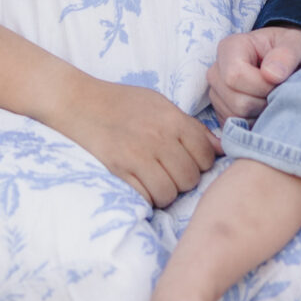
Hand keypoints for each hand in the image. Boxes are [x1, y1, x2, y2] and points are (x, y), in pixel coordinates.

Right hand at [51, 74, 218, 207]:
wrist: (79, 102)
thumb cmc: (122, 102)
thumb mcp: (160, 104)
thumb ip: (191, 127)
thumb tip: (221, 148)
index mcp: (173, 120)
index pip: (206, 156)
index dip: (201, 164)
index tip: (188, 162)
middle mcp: (160, 139)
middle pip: (190, 178)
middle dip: (183, 180)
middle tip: (169, 172)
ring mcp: (138, 156)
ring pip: (170, 193)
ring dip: (165, 192)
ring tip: (155, 181)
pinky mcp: (119, 171)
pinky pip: (146, 198)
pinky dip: (146, 197)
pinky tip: (140, 185)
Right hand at [208, 25, 300, 125]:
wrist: (285, 58)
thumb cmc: (289, 47)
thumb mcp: (295, 43)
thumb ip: (286, 55)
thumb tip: (272, 75)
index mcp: (230, 48)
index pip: (235, 75)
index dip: (261, 86)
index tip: (279, 82)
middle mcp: (216, 71)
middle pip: (236, 101)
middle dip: (263, 101)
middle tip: (279, 91)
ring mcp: (216, 93)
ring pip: (235, 117)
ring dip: (260, 113)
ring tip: (272, 98)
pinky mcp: (221, 111)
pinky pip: (235, 127)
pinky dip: (254, 123)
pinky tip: (264, 108)